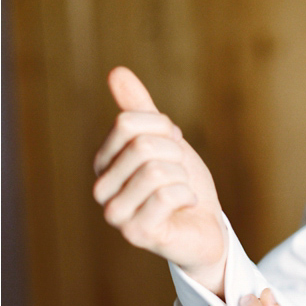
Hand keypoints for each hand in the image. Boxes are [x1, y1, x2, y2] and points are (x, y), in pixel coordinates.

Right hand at [92, 67, 227, 293]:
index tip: (172, 147)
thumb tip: (116, 72)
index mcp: (102, 164)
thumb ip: (140, 109)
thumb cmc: (182, 184)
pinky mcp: (135, 234)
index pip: (126, 123)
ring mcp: (115, 215)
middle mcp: (101, 190)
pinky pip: (166, 196)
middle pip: (142, 145)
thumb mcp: (164, 139)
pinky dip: (187, 196)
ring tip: (181, 192)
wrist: (204, 228)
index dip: (162, 128)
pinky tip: (184, 207)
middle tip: (180, 174)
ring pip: (155, 171)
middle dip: (175, 154)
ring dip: (182, 177)